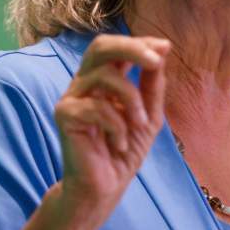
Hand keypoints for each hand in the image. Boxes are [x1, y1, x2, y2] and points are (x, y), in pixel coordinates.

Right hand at [53, 34, 168, 229]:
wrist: (106, 187)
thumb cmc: (124, 151)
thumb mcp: (148, 114)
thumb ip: (153, 84)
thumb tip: (162, 50)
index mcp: (103, 79)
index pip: (116, 47)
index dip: (140, 42)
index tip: (165, 48)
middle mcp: (84, 83)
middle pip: (100, 47)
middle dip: (131, 49)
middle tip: (155, 61)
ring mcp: (72, 97)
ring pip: (103, 76)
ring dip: (131, 100)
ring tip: (139, 125)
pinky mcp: (64, 115)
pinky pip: (97, 107)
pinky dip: (117, 126)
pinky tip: (119, 145)